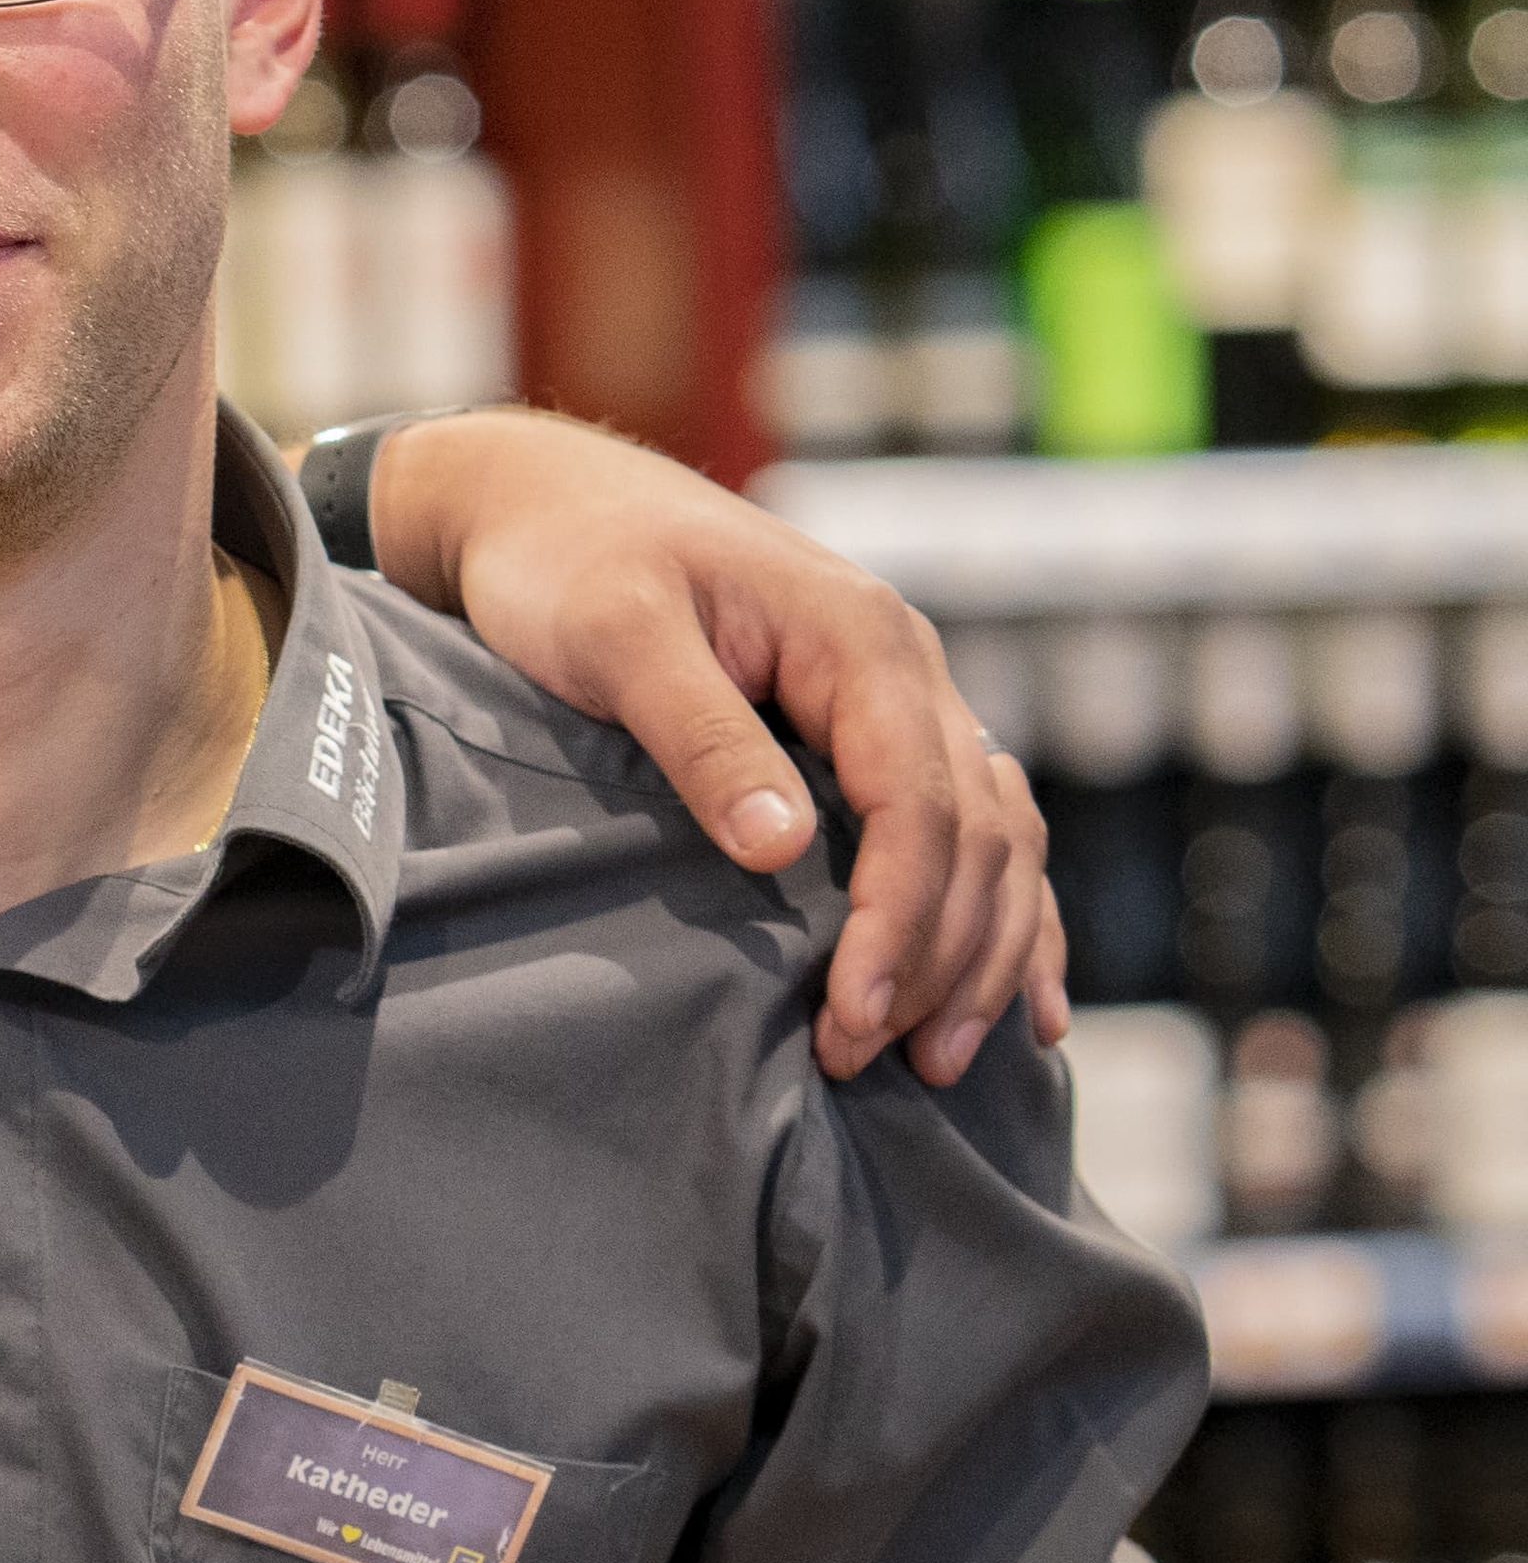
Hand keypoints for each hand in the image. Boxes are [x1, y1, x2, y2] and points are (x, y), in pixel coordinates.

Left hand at [366, 410, 1061, 1089]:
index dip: (898, 923)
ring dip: (981, 953)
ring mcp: (900, 697)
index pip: (918, 806)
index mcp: (858, 638)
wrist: (541, 500)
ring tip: (937, 1061)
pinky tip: (1021, 1003)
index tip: (852, 1017)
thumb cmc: (567, 562)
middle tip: (874, 1062)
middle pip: (974, 836)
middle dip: (939, 959)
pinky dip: (1001, 916)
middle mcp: (905, 667)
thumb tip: (781, 847)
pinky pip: (972, 830)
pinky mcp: (871, 728)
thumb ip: (700, 736)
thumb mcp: (617, 638)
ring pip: (994, 840)